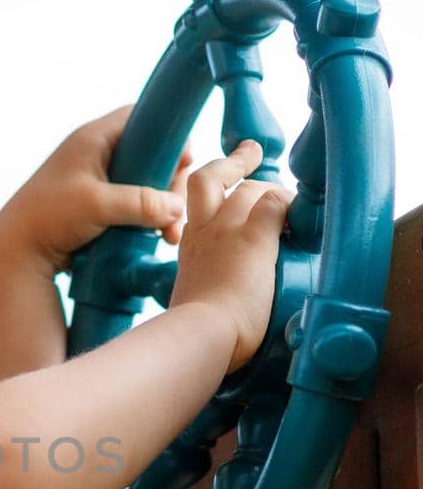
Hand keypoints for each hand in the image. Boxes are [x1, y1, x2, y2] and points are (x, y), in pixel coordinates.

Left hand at [0, 103, 192, 273]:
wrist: (17, 250)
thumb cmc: (48, 217)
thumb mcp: (97, 205)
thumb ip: (140, 203)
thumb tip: (177, 208)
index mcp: (94, 139)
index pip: (142, 118)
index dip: (167, 134)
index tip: (182, 162)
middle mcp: (97, 155)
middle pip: (151, 155)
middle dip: (168, 183)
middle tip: (174, 211)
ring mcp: (99, 181)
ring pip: (145, 184)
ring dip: (161, 208)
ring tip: (167, 236)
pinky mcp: (99, 206)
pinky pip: (133, 205)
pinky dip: (146, 220)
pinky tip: (155, 238)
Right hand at [168, 140, 294, 372]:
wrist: (201, 335)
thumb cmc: (195, 333)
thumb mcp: (190, 302)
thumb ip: (201, 293)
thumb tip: (210, 309)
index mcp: (188, 246)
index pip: (198, 205)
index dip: (215, 194)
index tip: (226, 191)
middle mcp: (202, 230)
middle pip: (212, 179)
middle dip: (234, 166)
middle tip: (250, 154)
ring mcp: (226, 230)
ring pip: (245, 185)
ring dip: (268, 183)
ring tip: (285, 187)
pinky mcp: (253, 238)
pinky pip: (275, 203)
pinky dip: (289, 204)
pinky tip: (300, 216)